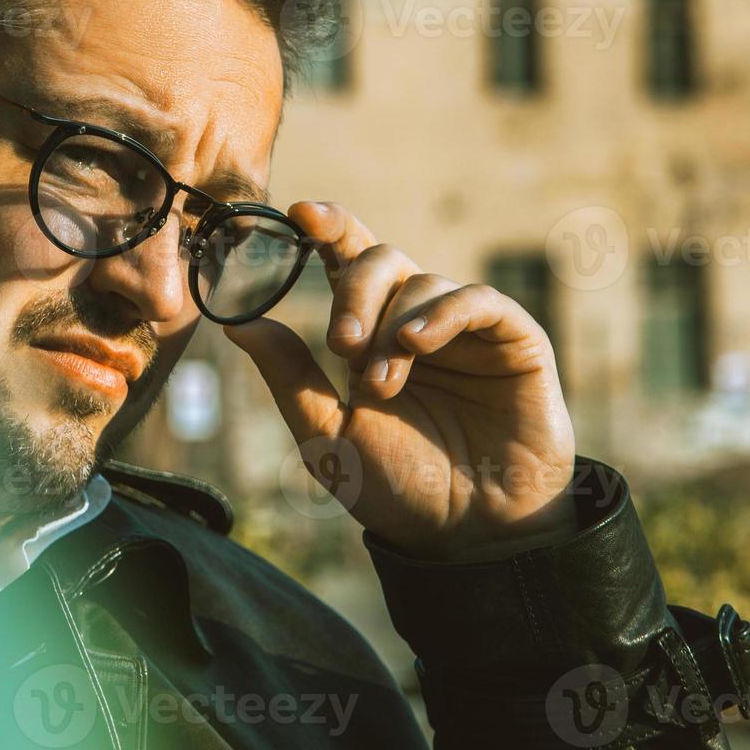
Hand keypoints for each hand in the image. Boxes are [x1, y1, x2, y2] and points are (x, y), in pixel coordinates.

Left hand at [224, 202, 577, 562]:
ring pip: (423, 281)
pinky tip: (417, 344)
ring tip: (382, 384)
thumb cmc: (398, 486)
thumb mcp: (328, 436)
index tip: (300, 213)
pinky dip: (443, 313)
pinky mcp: (514, 340)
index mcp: (370, 331)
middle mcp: (416, 318)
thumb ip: (289, 375)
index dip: (328, 226)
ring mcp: (466, 328)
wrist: (467, 535)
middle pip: (380, 259)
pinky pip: (477, 300)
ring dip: (393, 326)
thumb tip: (235, 322)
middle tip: (341, 345)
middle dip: (354, 292)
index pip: (346, 259)